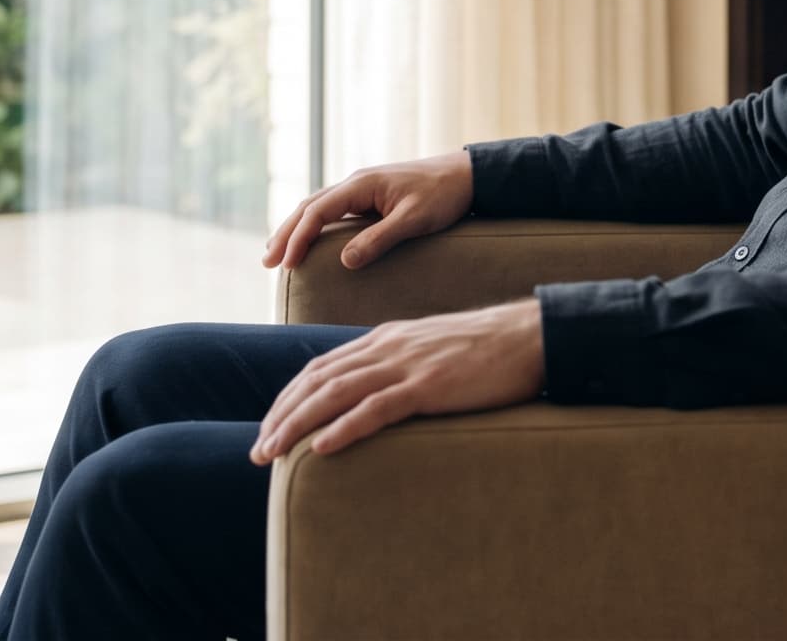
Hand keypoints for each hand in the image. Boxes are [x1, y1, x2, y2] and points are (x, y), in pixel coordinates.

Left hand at [248, 298, 545, 462]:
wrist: (528, 335)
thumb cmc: (486, 349)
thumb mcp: (430, 350)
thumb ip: (398, 366)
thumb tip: (372, 394)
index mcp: (384, 339)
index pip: (320, 368)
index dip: (288, 398)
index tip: (268, 427)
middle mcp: (386, 348)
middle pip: (317, 380)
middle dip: (281, 416)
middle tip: (258, 451)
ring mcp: (407, 365)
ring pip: (336, 393)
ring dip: (298, 424)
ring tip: (273, 452)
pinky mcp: (429, 385)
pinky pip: (378, 408)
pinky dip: (344, 427)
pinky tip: (322, 447)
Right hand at [261, 149, 475, 271]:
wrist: (466, 174)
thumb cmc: (443, 196)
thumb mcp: (414, 220)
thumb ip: (380, 239)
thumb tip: (345, 263)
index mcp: (361, 185)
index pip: (317, 212)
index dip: (298, 238)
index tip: (286, 264)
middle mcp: (355, 183)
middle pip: (308, 207)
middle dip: (285, 234)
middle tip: (267, 263)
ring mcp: (361, 189)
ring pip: (317, 207)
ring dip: (295, 228)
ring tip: (277, 254)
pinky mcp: (369, 197)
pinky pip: (332, 211)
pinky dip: (313, 225)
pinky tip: (309, 240)